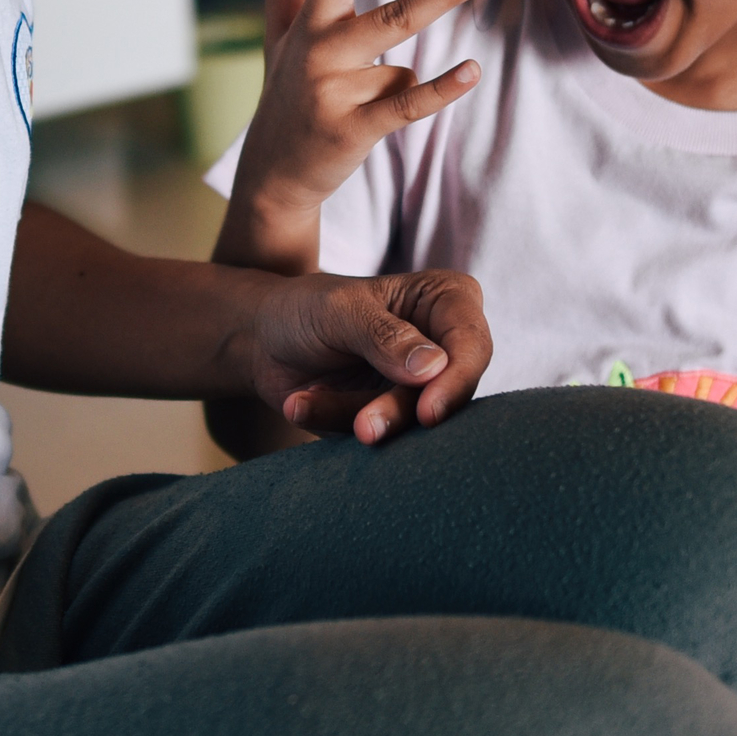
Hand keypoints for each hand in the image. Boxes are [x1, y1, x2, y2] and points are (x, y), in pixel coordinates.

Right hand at [222, 0, 492, 246]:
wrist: (272, 175)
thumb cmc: (284, 98)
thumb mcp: (279, 41)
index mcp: (309, 28)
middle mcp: (321, 55)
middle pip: (393, 15)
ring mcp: (336, 93)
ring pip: (401, 68)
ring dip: (401, 83)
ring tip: (390, 92)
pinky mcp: (353, 129)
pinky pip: (408, 104)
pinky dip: (441, 89)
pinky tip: (470, 71)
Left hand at [239, 265, 492, 444]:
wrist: (264, 341)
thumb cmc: (306, 309)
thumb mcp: (339, 311)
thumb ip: (385, 336)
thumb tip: (435, 368)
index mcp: (445, 301)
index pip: (472, 344)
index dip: (457, 381)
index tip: (428, 412)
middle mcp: (442, 346)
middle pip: (448, 393)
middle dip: (398, 412)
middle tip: (363, 429)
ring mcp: (419, 387)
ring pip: (411, 421)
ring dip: (356, 418)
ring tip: (301, 403)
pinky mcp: (394, 418)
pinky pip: (378, 434)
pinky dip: (334, 422)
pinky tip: (299, 403)